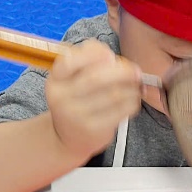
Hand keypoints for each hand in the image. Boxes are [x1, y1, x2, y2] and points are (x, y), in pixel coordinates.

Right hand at [46, 39, 142, 159]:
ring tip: (135, 86)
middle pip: (96, 77)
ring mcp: (76, 116)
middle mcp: (62, 98)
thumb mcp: (72, 78)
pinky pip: (121, 111)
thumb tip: (111, 57)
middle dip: (123, 71)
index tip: (110, 56)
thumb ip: (89, 57)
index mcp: (55, 80)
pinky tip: (132, 99)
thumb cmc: (76, 100)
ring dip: (131, 87)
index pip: (70, 60)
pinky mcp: (92, 130)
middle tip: (135, 71)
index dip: (94, 54)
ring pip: (114, 94)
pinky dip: (132, 102)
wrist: (67, 138)